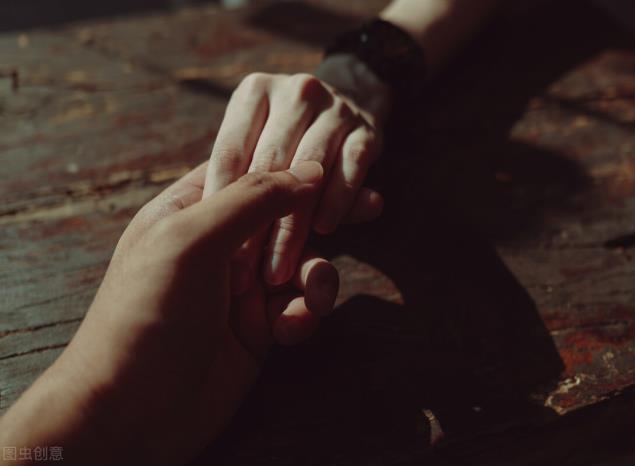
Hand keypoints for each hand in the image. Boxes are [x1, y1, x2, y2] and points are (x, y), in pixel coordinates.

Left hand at [0, 161, 336, 465]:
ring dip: (317, 277)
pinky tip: (289, 331)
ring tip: (314, 296)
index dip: (297, 168)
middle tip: (371, 207)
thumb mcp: (192, 239)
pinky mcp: (257, 328)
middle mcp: (219, 246)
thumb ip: (252, 198)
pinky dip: (302, 315)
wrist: (133, 411)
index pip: (253, 173)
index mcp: (192, 211)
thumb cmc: (147, 313)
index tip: (340, 165)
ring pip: (301, 264)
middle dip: (323, 218)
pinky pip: (297, 307)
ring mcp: (239, 288)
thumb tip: (308, 169)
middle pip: (286, 217)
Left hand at [203, 68, 388, 288]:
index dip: (221, 204)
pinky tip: (323, 232)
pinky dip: (337, 203)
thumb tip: (228, 204)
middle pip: (271, 165)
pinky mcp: (368, 134)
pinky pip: (351, 171)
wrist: (355, 95)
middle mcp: (295, 94)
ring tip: (278, 271)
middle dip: (255, 227)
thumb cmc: (278, 149)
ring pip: (310, 173)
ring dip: (294, 226)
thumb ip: (240, 180)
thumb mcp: (247, 149)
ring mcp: (336, 111)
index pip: (232, 152)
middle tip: (242, 277)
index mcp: (254, 94)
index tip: (213, 251)